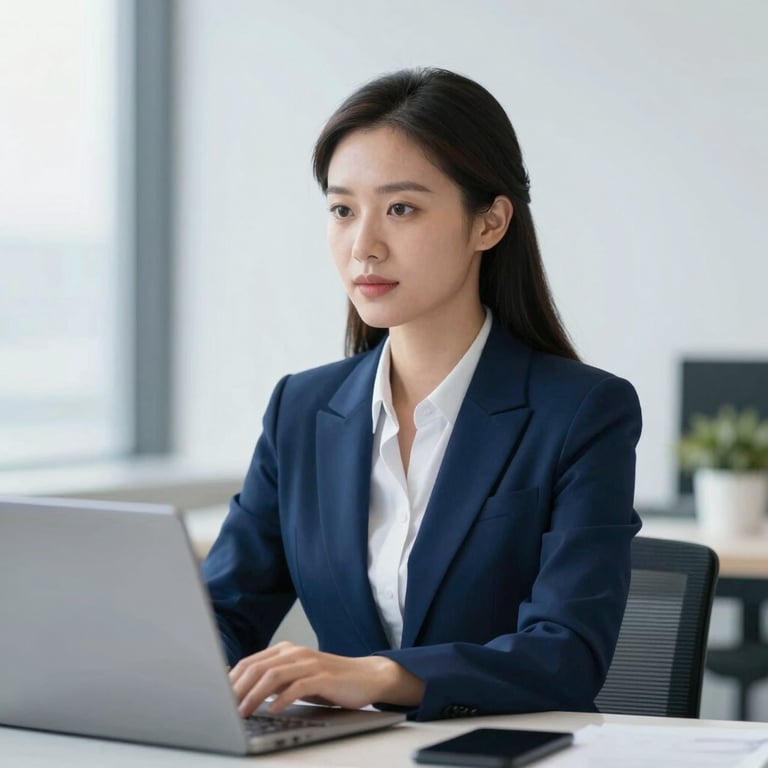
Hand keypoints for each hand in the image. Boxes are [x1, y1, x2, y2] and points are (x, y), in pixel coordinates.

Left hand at [229, 641, 423, 716]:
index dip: (231, 680)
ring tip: (242, 713)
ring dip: (254, 695)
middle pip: (257, 667)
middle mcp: (295, 652)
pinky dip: (283, 699)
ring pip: (274, 675)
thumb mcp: (296, 678)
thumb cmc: (328, 681)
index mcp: (285, 650)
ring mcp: (310, 663)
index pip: (250, 662)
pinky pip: (298, 686)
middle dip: (237, 689)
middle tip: (223, 709)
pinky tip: (274, 711)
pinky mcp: (324, 677)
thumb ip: (274, 681)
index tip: (216, 698)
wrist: (366, 676)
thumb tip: (240, 693)